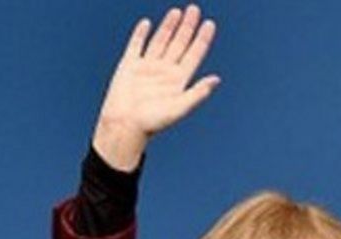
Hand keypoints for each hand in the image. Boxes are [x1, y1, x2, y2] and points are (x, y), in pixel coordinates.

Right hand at [93, 4, 219, 169]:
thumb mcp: (179, 108)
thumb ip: (197, 93)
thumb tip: (216, 79)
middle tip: (195, 9)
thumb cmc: (152, 122)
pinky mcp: (129, 66)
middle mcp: (165, 71)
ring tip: (177, 11)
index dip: (202, 39)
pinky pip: (136, 46)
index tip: (210, 24)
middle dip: (187, 26)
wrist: (124, 126)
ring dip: (168, 26)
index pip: (194, 54)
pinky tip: (147, 23)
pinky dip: (140, 34)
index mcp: (178, 81)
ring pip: (160, 41)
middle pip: (179, 44)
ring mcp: (147, 67)